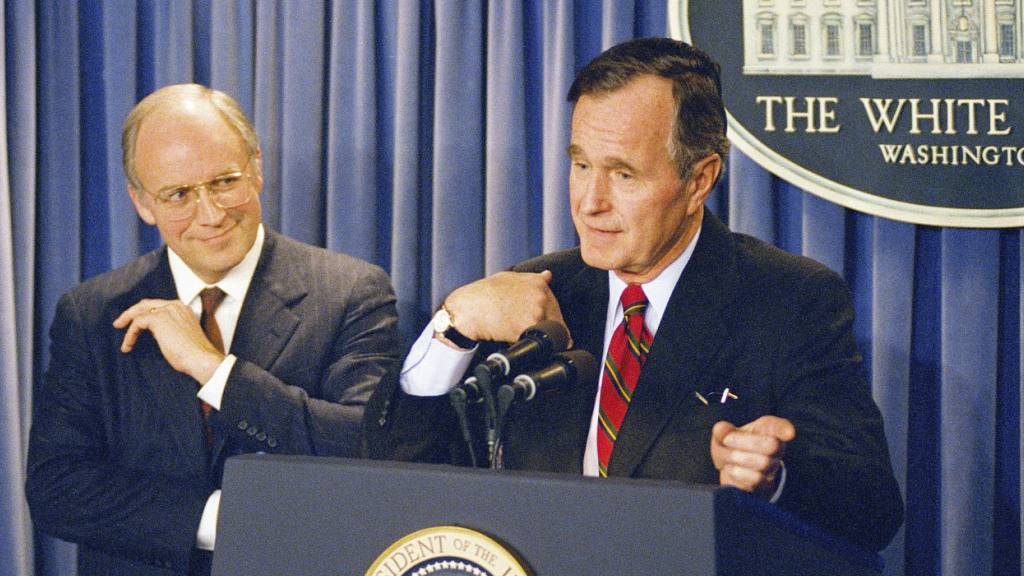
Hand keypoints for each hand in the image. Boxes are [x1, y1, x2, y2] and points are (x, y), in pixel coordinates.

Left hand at [112, 299, 224, 382]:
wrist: (200, 358)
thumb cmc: (194, 354)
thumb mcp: (182, 336)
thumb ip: (170, 328)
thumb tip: (154, 333)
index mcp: (183, 308)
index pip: (158, 305)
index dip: (143, 313)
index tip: (135, 323)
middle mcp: (175, 305)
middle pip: (145, 304)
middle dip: (131, 313)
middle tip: (119, 323)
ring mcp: (166, 310)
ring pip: (138, 312)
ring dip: (127, 324)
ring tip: (121, 336)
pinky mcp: (158, 319)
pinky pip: (136, 323)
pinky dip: (129, 335)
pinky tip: (128, 346)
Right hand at [443, 270, 568, 343]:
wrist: (468, 308)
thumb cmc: (484, 293)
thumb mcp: (509, 278)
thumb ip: (532, 279)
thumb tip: (548, 275)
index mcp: (539, 284)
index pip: (556, 307)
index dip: (549, 320)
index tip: (543, 327)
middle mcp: (541, 296)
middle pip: (555, 322)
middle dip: (546, 331)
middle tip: (526, 332)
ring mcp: (536, 312)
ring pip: (546, 334)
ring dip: (537, 338)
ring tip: (517, 333)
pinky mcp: (527, 328)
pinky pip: (535, 343)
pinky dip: (527, 345)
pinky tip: (513, 339)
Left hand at [710, 415, 794, 497]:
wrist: (733, 471)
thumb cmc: (731, 448)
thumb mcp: (724, 436)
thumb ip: (722, 431)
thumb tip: (721, 429)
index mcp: (768, 431)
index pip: (780, 427)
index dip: (785, 430)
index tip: (789, 433)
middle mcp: (775, 449)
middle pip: (772, 445)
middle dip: (744, 442)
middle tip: (727, 440)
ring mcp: (771, 469)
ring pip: (763, 463)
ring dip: (738, 458)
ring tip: (727, 457)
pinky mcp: (763, 487)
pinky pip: (755, 481)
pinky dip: (738, 473)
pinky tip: (731, 469)